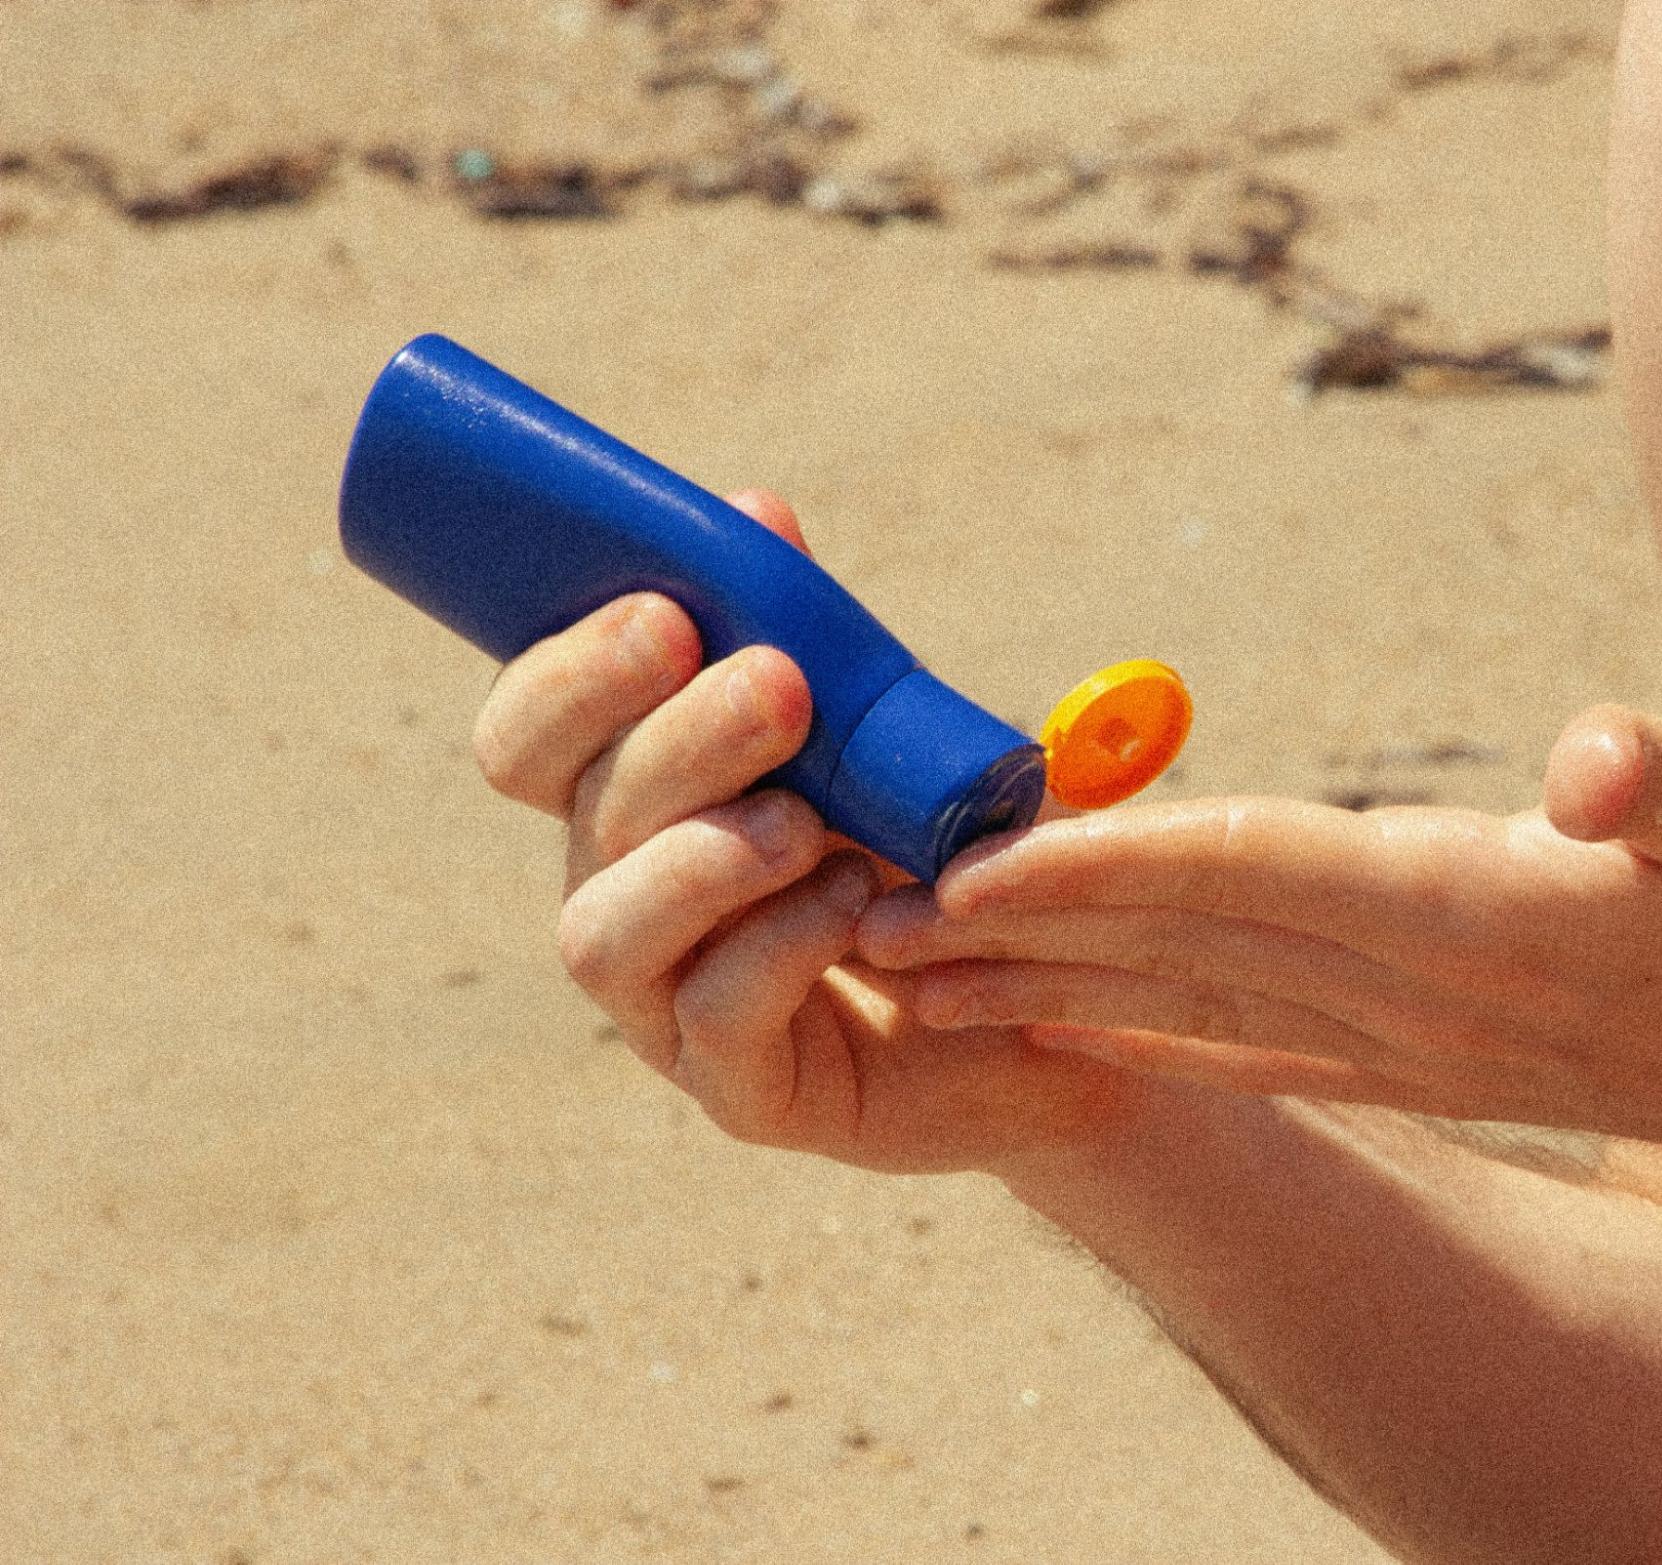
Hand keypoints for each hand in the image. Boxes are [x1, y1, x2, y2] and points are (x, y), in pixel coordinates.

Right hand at [471, 490, 1138, 1175]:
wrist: (1042, 1002)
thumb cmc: (939, 855)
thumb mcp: (885, 739)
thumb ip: (813, 643)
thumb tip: (754, 512)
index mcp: (634, 802)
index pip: (529, 736)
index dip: (568, 674)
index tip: (665, 613)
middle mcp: (625, 897)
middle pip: (575, 815)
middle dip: (668, 739)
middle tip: (776, 686)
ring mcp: (669, 1006)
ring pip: (603, 931)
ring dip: (698, 858)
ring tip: (800, 821)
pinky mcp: (742, 1089)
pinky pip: (716, 1020)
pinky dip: (780, 947)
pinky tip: (854, 904)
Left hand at [856, 706, 1661, 1193]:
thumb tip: (1583, 762)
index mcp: (1476, 919)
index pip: (1250, 877)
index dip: (1102, 862)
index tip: (969, 857)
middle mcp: (1410, 997)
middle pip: (1172, 947)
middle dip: (1014, 927)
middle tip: (857, 912)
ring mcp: (1400, 1045)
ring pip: (1180, 1002)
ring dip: (1038, 981)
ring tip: (906, 971)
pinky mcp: (1410, 1062)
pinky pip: (1237, 1048)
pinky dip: (1132, 1032)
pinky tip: (1052, 1025)